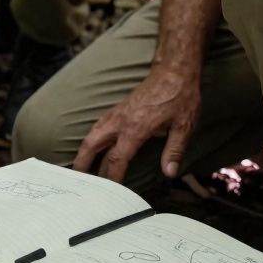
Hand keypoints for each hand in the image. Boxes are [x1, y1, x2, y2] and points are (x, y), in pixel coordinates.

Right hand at [72, 69, 201, 181]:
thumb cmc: (180, 97)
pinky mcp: (117, 110)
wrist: (174, 71)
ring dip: (83, 152)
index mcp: (135, 128)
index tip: (110, 191)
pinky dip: (90, 141)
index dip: (112, 176)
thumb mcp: (184, 126)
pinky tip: (92, 147)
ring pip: (91, 135)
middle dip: (82, 164)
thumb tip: (169, 173)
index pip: (117, 158)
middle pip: (92, 145)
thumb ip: (174, 151)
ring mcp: (116, 114)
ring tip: (80, 168)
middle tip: (78, 180)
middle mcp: (120, 121)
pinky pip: (97, 127)